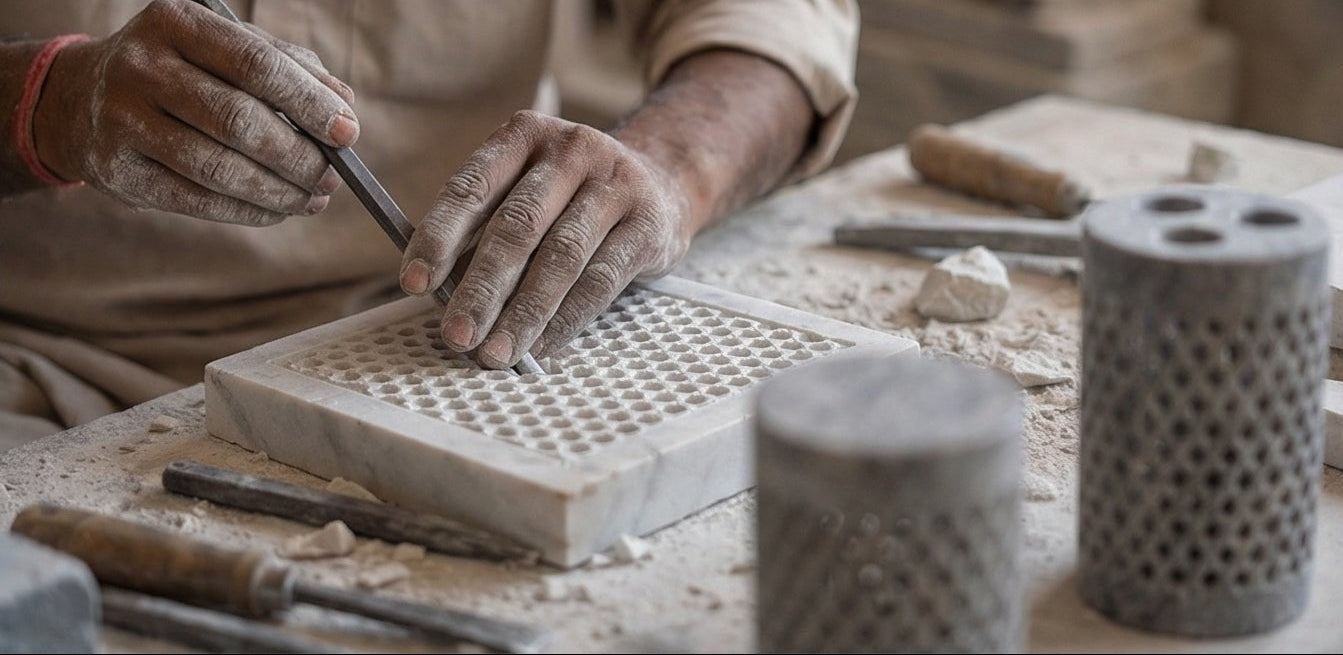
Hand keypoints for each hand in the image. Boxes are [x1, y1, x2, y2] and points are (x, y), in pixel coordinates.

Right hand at [33, 0, 356, 225]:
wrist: (82, 99)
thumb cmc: (182, 70)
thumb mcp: (225, 49)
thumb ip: (288, 67)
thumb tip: (344, 105)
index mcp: (176, 23)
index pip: (255, 64)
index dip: (308, 102)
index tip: (347, 132)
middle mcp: (142, 66)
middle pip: (238, 120)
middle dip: (298, 155)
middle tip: (333, 176)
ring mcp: (122, 120)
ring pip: (218, 168)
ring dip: (279, 191)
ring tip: (315, 197)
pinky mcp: (118, 171)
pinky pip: (198, 200)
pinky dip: (249, 210)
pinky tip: (279, 209)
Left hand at [400, 110, 691, 368]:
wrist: (663, 178)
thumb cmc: (572, 194)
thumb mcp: (529, 185)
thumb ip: (487, 223)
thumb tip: (438, 290)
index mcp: (525, 134)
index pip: (472, 187)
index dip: (439, 237)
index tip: (413, 285)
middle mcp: (572, 150)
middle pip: (517, 227)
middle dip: (481, 288)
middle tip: (456, 336)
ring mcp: (616, 184)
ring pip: (560, 258)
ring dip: (523, 314)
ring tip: (495, 353)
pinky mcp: (649, 223)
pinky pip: (601, 280)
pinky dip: (566, 320)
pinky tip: (540, 347)